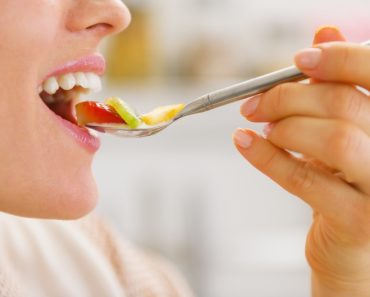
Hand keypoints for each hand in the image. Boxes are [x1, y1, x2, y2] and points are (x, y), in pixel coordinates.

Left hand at [233, 26, 369, 295]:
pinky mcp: (358, 221)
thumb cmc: (348, 182)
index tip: (299, 59)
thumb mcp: (347, 130)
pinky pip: (305, 179)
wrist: (353, 246)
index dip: (340, 58)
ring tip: (260, 127)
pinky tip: (244, 142)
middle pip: (345, 105)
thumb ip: (339, 83)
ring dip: (285, 126)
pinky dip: (267, 156)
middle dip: (289, 97)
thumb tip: (324, 31)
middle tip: (255, 103)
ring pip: (334, 139)